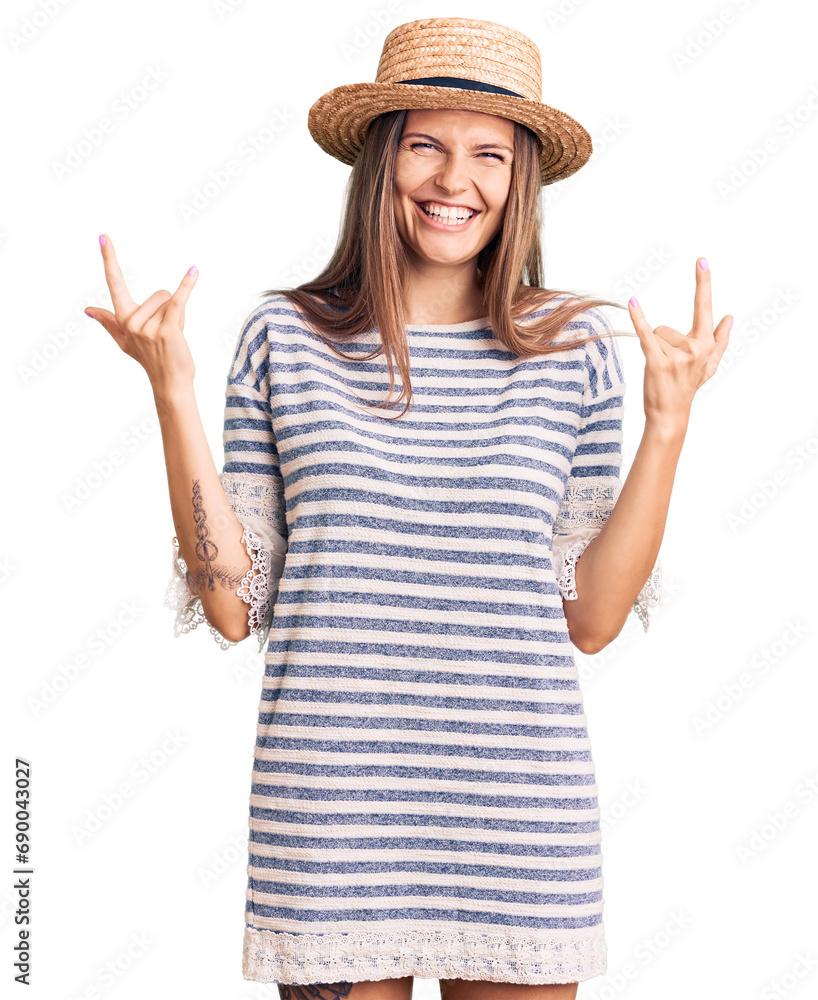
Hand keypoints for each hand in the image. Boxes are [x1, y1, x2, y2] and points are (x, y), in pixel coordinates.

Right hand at [84, 233, 198, 395]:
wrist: (170, 383)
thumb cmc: (150, 360)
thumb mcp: (124, 341)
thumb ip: (108, 322)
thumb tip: (88, 310)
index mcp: (123, 319)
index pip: (115, 284)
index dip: (109, 259)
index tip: (103, 237)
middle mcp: (132, 322)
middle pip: (159, 294)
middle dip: (169, 311)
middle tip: (166, 334)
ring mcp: (148, 327)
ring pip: (170, 301)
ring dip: (178, 317)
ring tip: (173, 337)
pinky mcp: (168, 329)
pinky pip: (178, 301)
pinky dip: (187, 286)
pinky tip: (193, 270)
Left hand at [628, 257, 731, 433]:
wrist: (671, 414)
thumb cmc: (687, 388)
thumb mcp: (710, 366)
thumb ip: (720, 341)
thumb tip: (729, 318)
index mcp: (706, 344)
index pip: (704, 307)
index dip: (703, 283)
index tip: (701, 260)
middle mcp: (695, 348)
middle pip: (666, 329)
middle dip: (662, 345)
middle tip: (669, 368)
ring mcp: (678, 356)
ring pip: (655, 336)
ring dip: (653, 351)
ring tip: (660, 371)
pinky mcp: (659, 362)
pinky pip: (646, 335)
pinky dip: (638, 319)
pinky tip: (633, 302)